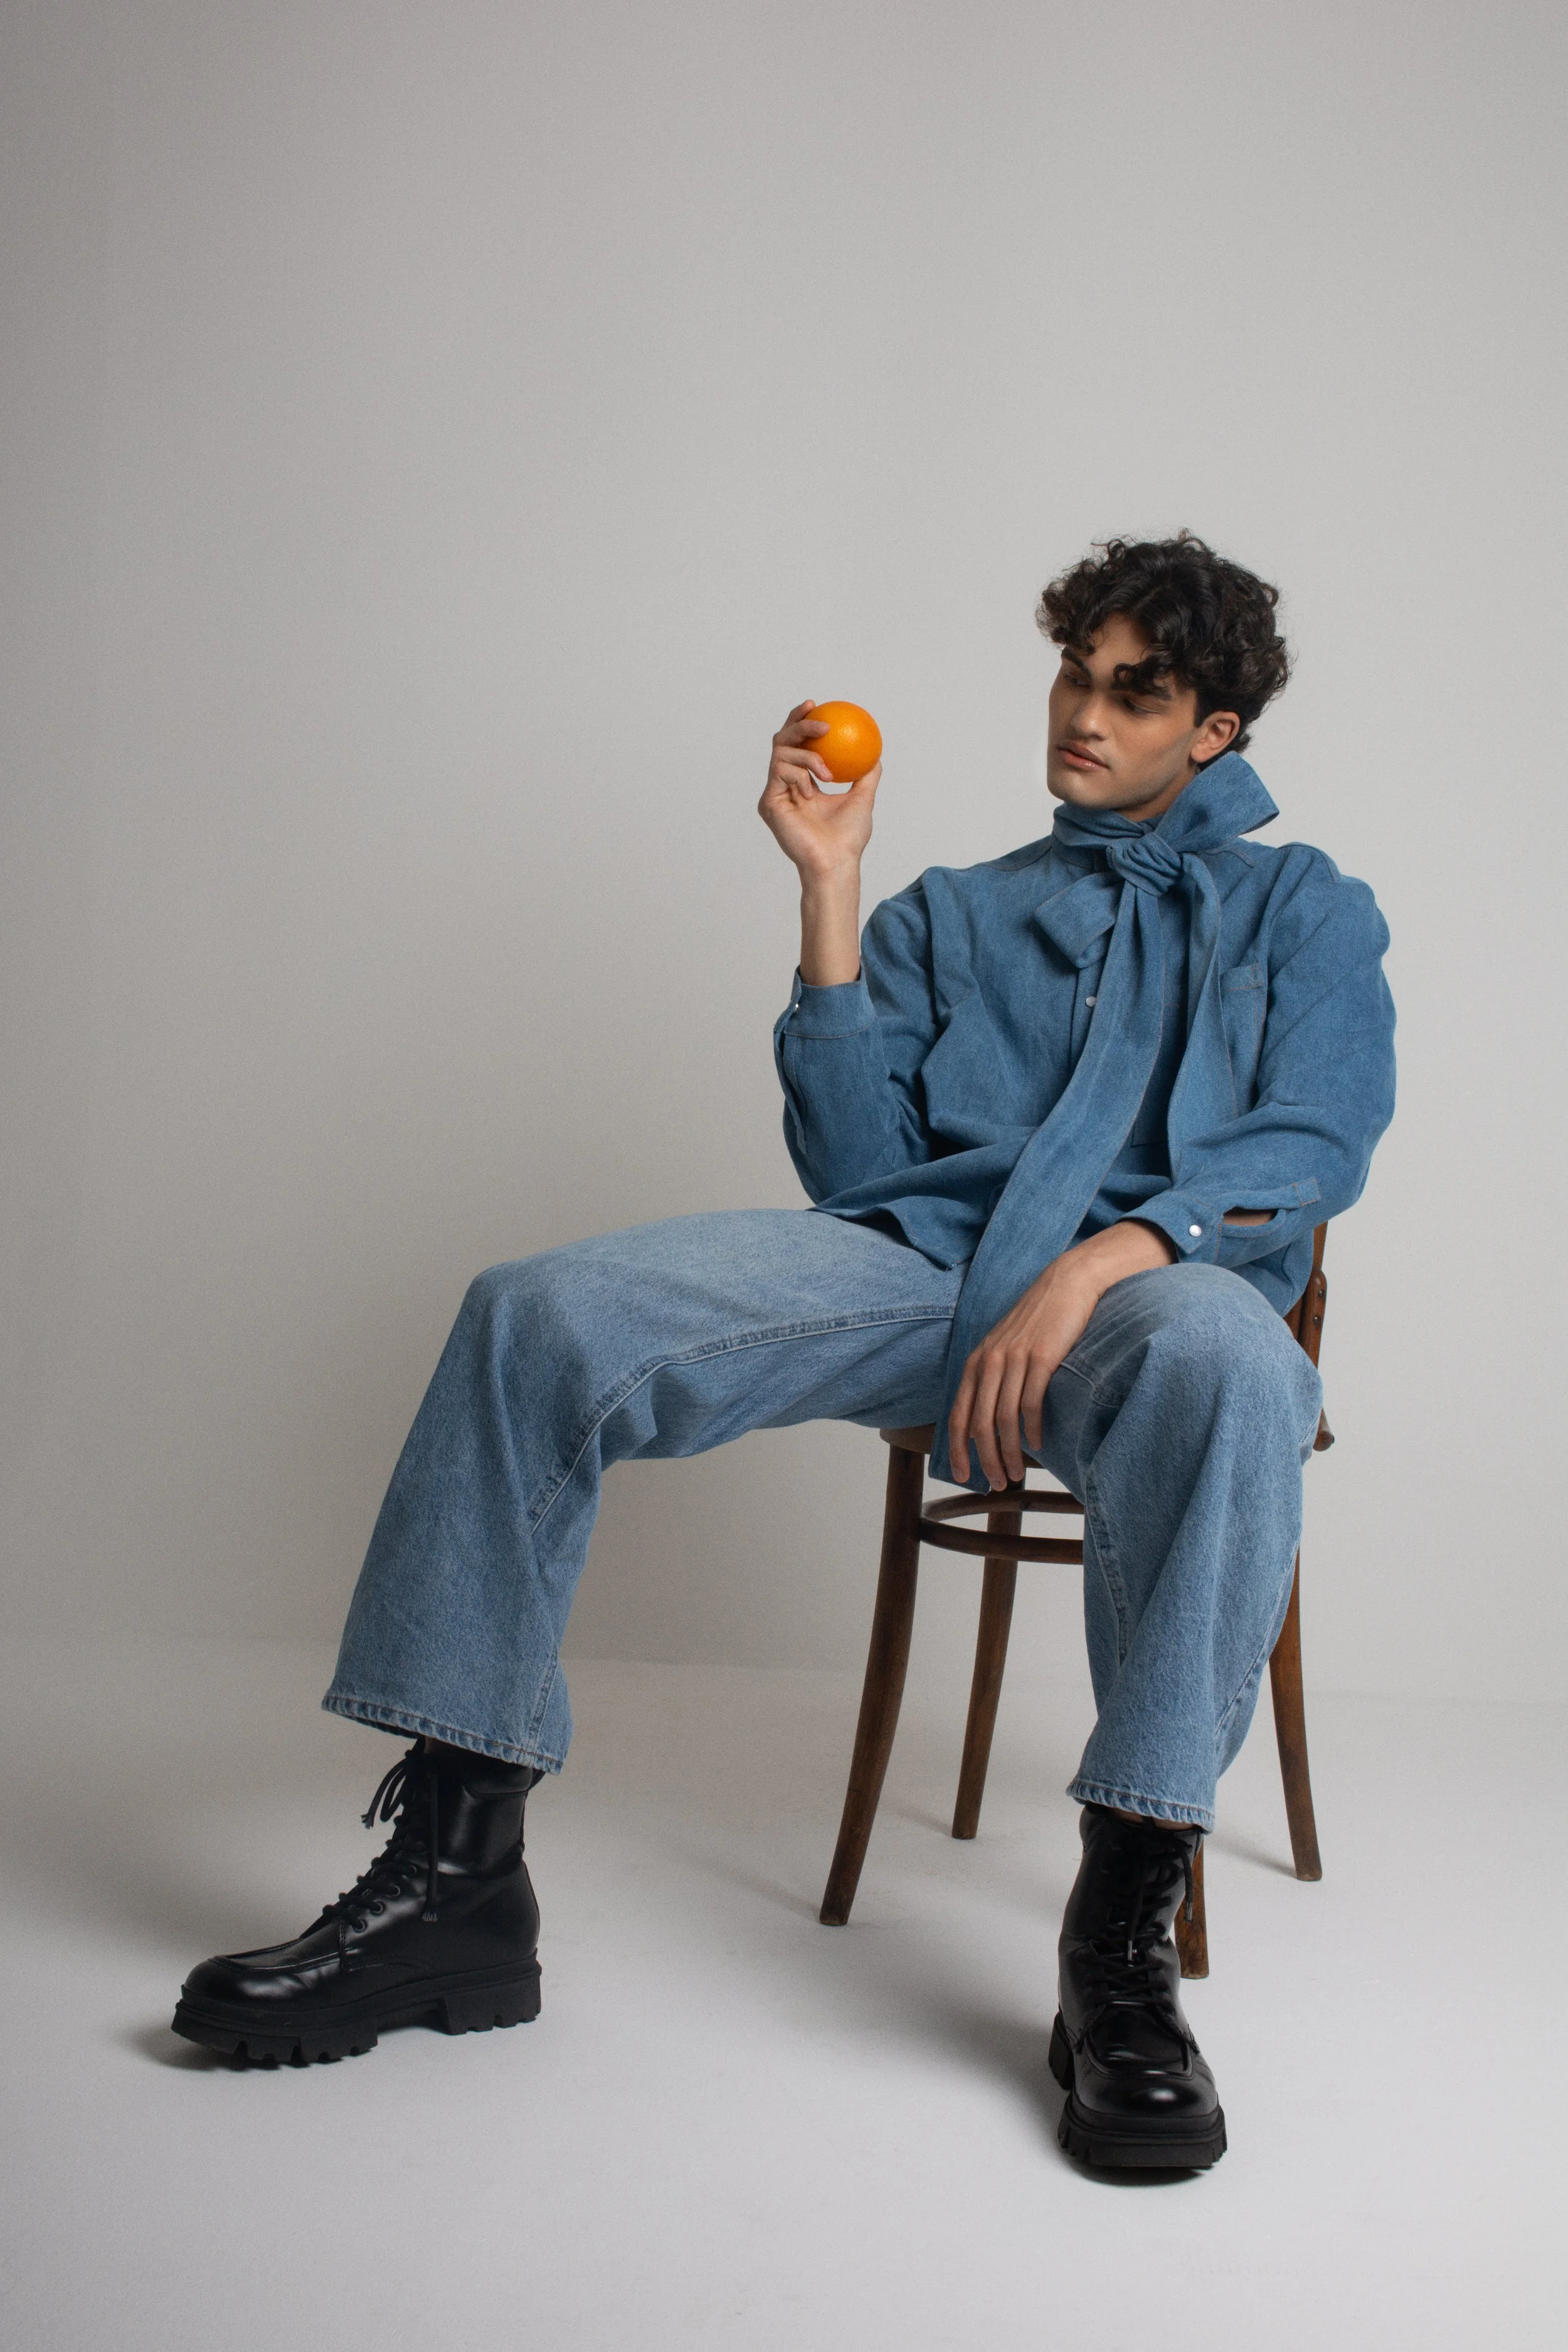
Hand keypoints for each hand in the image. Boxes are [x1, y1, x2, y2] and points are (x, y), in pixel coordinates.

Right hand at [758, 700, 881, 884]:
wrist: (836, 861)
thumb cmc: (848, 838)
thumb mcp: (863, 797)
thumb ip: (866, 773)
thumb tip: (874, 750)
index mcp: (802, 782)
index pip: (797, 744)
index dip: (802, 721)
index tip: (817, 706)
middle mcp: (785, 785)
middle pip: (783, 740)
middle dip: (799, 723)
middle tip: (818, 716)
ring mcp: (775, 793)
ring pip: (781, 752)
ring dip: (808, 756)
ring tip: (827, 773)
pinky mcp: (768, 803)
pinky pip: (780, 772)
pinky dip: (800, 775)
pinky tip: (812, 790)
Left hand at [947, 1223, 1175, 1487]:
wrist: (1067, 1283)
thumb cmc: (1038, 1320)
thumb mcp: (1004, 1346)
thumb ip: (993, 1377)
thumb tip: (989, 1419)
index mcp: (977, 1361)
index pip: (958, 1414)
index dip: (956, 1448)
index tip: (962, 1475)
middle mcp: (990, 1361)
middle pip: (979, 1424)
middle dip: (985, 1460)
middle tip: (998, 1483)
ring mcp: (1015, 1359)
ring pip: (1003, 1419)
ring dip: (1009, 1452)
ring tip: (1017, 1474)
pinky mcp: (1043, 1357)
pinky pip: (1030, 1403)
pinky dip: (1031, 1429)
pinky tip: (1037, 1444)